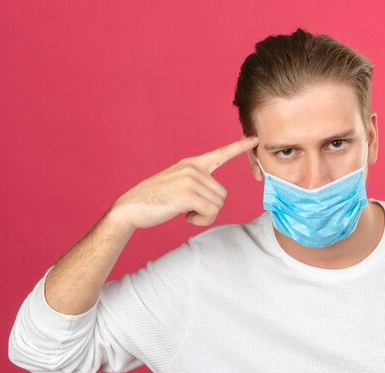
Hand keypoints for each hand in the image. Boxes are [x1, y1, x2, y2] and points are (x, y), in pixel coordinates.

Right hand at [111, 136, 258, 229]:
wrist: (130, 207)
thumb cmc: (154, 200)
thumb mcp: (177, 184)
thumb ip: (196, 184)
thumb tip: (214, 198)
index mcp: (191, 164)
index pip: (220, 153)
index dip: (239, 147)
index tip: (254, 139)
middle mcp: (193, 168)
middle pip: (223, 194)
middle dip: (210, 208)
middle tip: (190, 211)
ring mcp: (190, 180)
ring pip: (218, 204)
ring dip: (204, 216)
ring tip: (185, 212)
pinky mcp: (187, 194)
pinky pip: (210, 212)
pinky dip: (201, 221)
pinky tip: (185, 218)